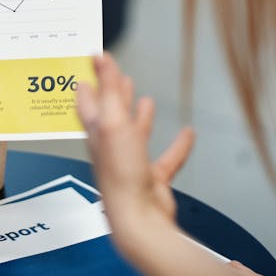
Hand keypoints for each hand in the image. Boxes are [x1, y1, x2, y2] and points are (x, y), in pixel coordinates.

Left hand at [75, 53, 194, 245]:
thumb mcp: (113, 121)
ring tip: (144, 99)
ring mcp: (130, 163)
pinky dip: (177, 146)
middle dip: (112, 94)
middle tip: (116, 76)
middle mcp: (109, 147)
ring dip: (138, 117)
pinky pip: (167, 158)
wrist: (139, 219)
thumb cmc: (120, 174)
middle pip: (109, 115)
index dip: (88, 83)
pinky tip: (188, 134)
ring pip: (134, 134)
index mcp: (95, 132)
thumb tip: (98, 56)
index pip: (87, 102)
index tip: (89, 65)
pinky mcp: (151, 179)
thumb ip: (109, 88)